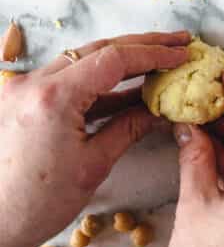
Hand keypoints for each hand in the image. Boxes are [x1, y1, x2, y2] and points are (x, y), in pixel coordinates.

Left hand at [0, 31, 189, 246]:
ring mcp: (21, 89)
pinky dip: (96, 82)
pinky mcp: (19, 100)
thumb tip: (161, 109)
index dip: (153, 53)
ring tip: (158, 61)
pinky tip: (126, 87)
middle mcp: (32, 84)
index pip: (113, 58)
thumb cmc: (37, 204)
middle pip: (97, 49)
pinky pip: (64, 80)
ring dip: (120, 61)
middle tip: (178, 42)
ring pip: (80, 61)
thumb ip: (129, 127)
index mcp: (52, 97)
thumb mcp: (93, 164)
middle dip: (141, 46)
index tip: (182, 52)